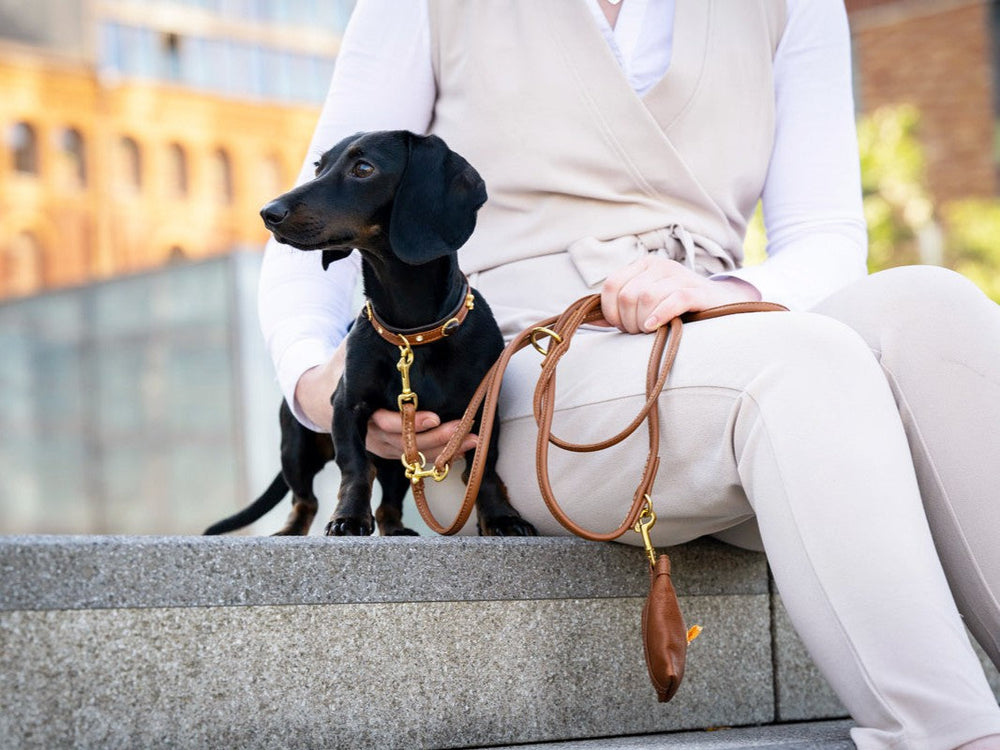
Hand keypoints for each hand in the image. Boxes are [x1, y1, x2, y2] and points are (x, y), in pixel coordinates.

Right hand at [294, 342, 477, 458]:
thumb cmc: (344, 364)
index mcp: (358, 409)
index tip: (433, 417)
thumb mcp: (351, 348)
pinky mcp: (394, 449)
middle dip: (436, 438)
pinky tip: (464, 448)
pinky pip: (418, 458)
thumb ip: (370, 336)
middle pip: (405, 444)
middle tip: (462, 427)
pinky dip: (441, 454)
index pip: (385, 422)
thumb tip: (388, 308)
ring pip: (415, 454)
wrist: (321, 393)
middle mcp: (370, 433)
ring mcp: (382, 444)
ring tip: (472, 439)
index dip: (409, 423)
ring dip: (445, 449)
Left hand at [600, 255, 760, 332]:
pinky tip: (656, 326)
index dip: (610, 310)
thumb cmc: (678, 309)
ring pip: (646, 298)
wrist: (721, 305)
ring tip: (650, 331)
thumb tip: (591, 320)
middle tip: (639, 331)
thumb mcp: (646, 304)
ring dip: (643, 322)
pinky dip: (660, 315)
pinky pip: (673, 300)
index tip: (620, 326)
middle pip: (627, 295)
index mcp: (643, 266)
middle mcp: (660, 266)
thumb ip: (620, 309)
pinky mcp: (697, 291)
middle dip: (628, 321)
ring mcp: (679, 276)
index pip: (611, 285)